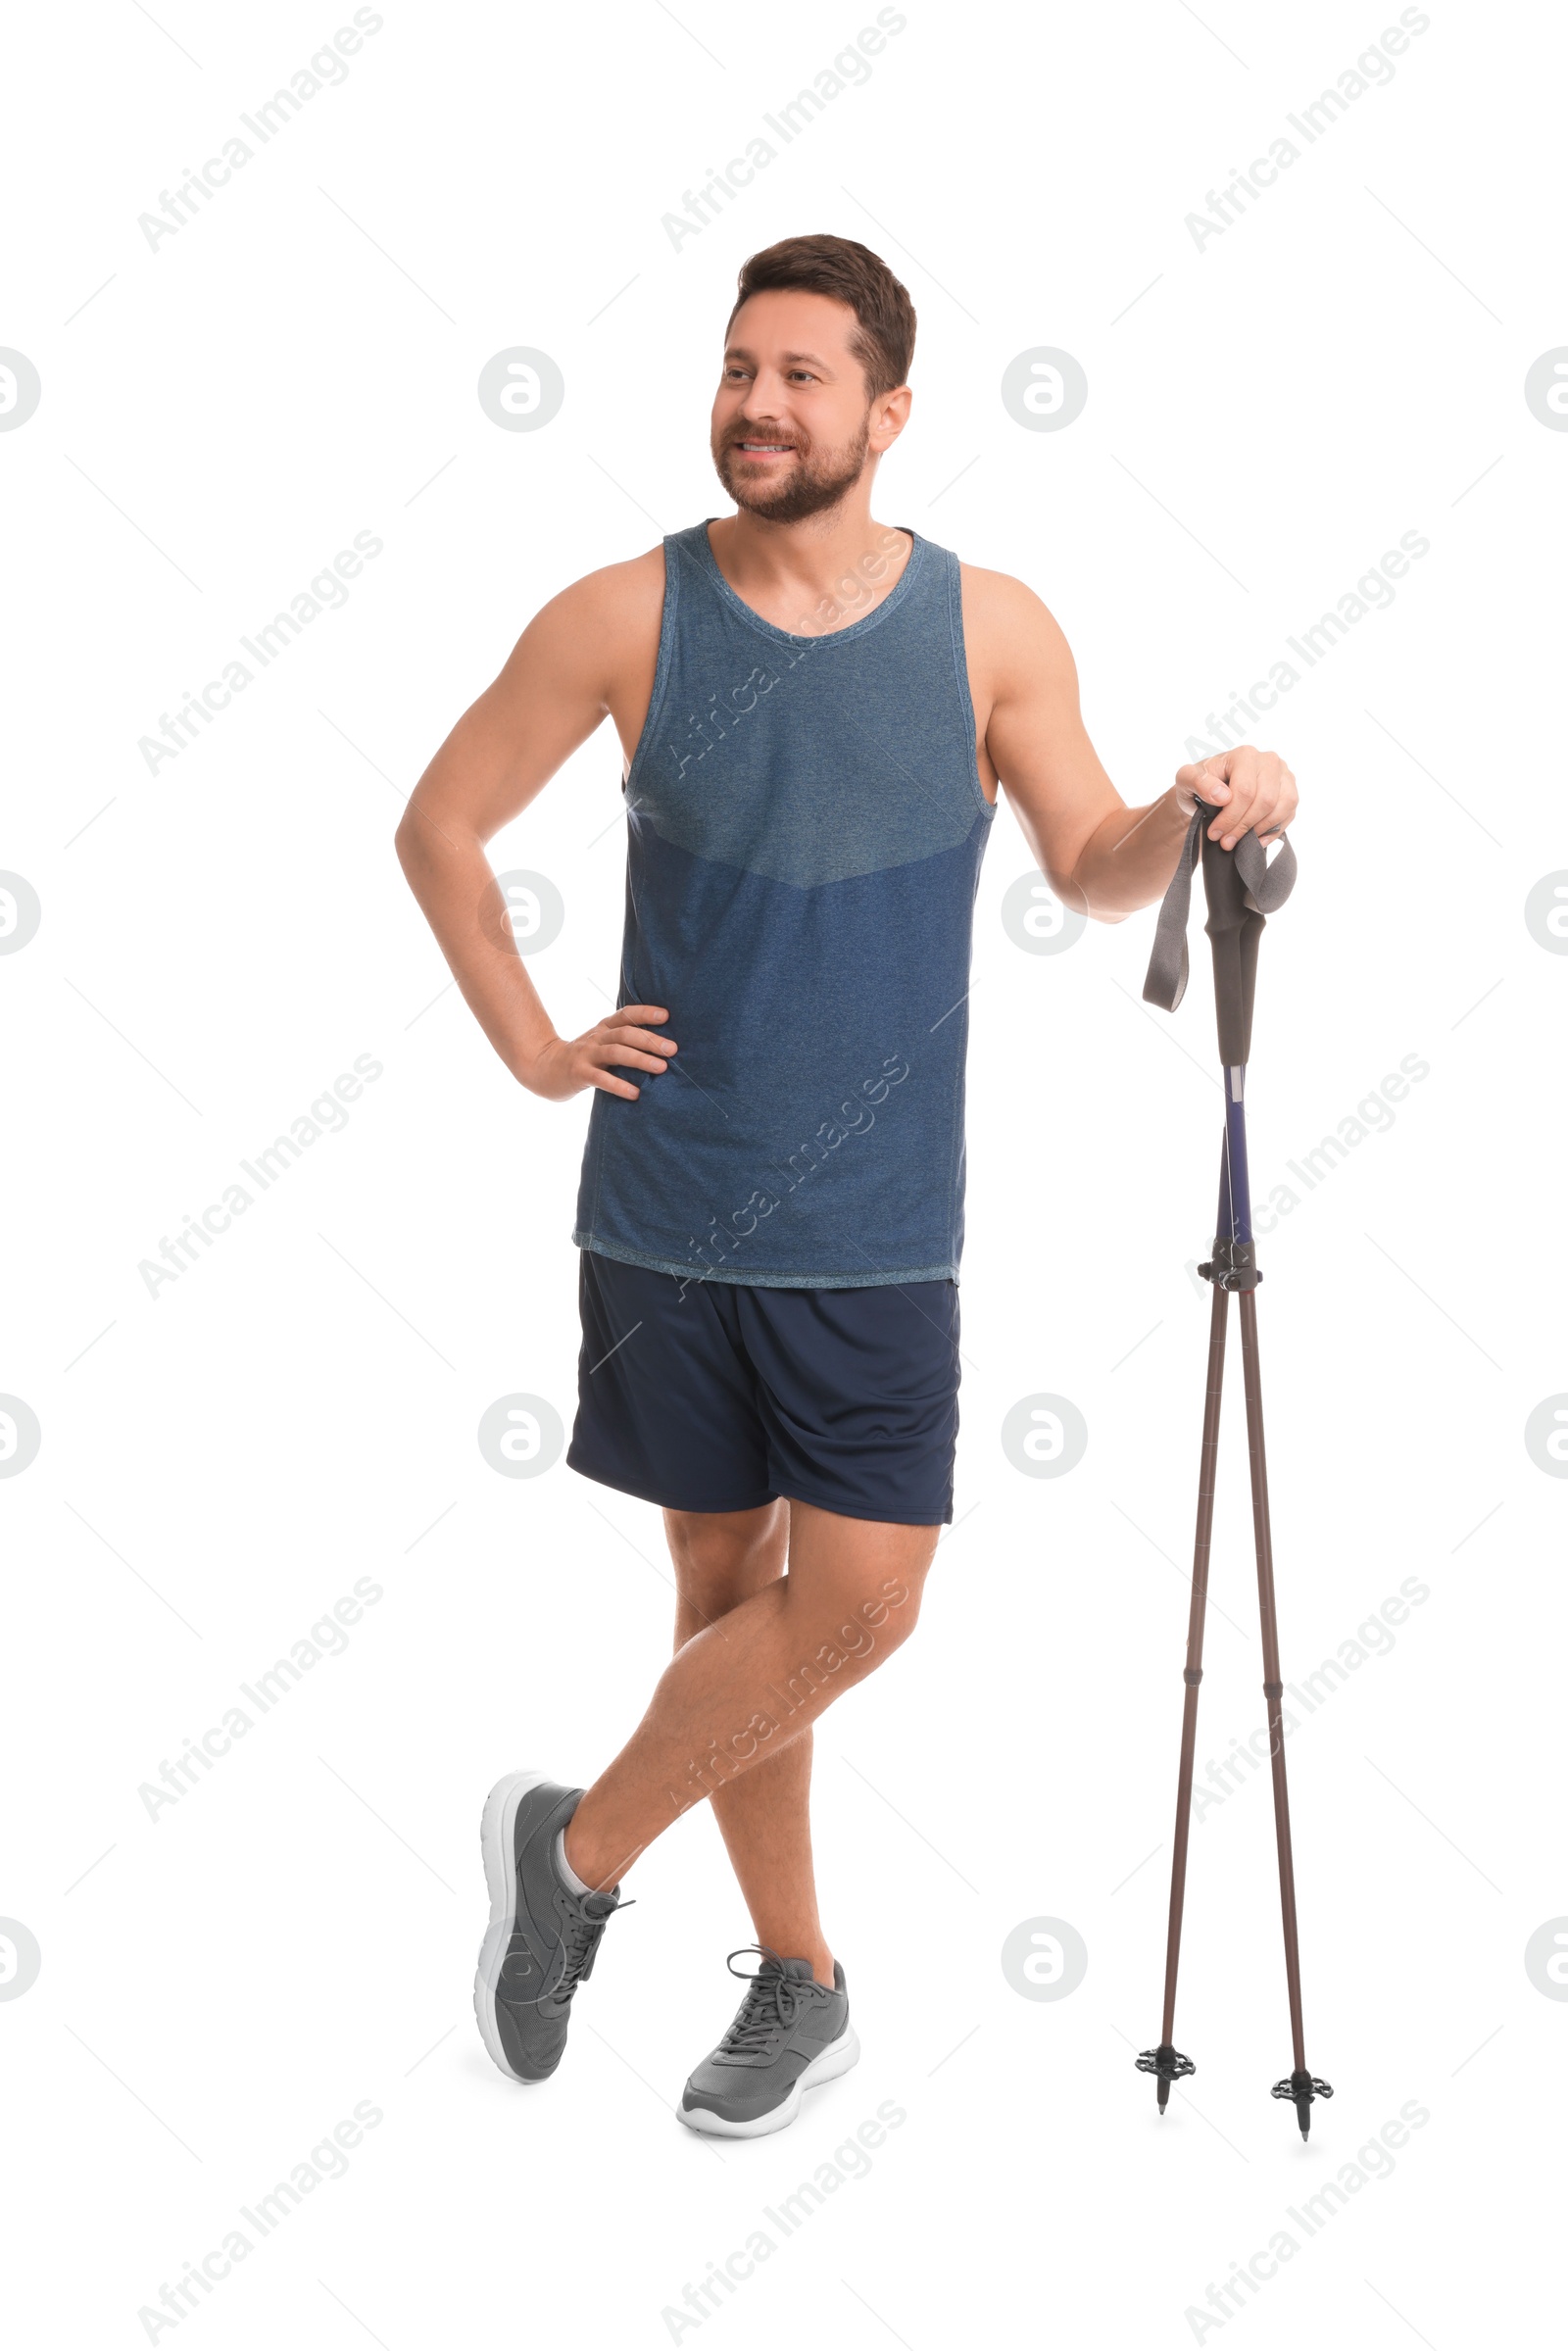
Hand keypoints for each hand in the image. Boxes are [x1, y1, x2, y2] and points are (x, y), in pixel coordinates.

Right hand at [519, 1005, 676, 1101]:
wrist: (543, 1069)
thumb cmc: (582, 1058)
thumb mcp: (601, 1044)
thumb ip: (623, 1042)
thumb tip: (661, 1047)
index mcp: (604, 1028)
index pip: (626, 1015)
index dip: (645, 1013)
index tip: (666, 1016)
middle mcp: (596, 1038)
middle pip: (625, 1034)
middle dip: (650, 1040)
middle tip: (672, 1049)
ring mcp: (586, 1055)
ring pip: (615, 1052)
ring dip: (640, 1059)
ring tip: (661, 1068)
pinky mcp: (578, 1074)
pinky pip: (601, 1079)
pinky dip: (619, 1086)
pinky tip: (636, 1094)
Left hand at [1175, 747, 1296, 849]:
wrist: (1210, 792)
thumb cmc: (1199, 783)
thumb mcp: (1187, 779)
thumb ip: (1199, 782)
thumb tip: (1223, 796)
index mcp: (1244, 755)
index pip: (1245, 790)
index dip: (1231, 817)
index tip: (1215, 833)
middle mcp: (1268, 761)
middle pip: (1265, 800)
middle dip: (1244, 826)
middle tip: (1226, 842)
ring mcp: (1283, 776)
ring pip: (1281, 807)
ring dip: (1259, 830)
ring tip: (1239, 841)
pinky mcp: (1289, 792)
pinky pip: (1289, 814)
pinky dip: (1274, 830)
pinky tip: (1256, 840)